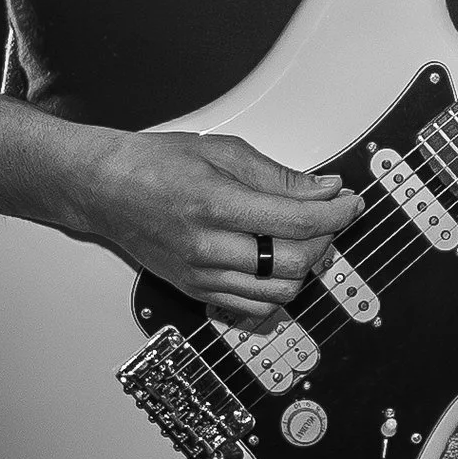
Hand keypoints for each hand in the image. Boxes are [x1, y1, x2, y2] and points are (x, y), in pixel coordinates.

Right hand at [78, 131, 364, 321]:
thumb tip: (324, 190)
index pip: (297, 221)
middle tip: (331, 214)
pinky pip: (254, 307)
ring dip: (304, 266)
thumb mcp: (223, 151)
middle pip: (294, 261)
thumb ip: (278, 176)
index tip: (353, 201)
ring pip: (280, 292)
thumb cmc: (156, 164)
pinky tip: (277, 260)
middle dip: (325, 237)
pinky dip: (277, 288)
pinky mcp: (196, 292)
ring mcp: (201, 276)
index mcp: (215, 205)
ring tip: (303, 237)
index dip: (337, 213)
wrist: (104, 189)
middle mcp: (207, 248)